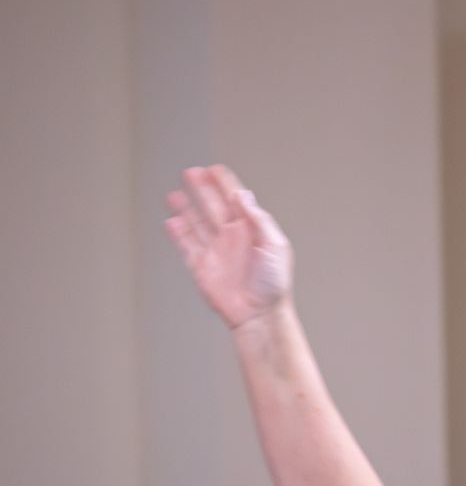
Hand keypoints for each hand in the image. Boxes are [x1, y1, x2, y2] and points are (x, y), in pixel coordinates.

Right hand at [163, 164, 293, 329]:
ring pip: (197, 223)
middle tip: (191, 173)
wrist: (260, 316)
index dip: (224, 183)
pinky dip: (178, 233)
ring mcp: (216, 251)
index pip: (235, 199)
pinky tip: (172, 221)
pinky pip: (187, 245)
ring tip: (175, 195)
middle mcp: (232, 238)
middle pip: (213, 205)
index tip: (214, 170)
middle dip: (202, 188)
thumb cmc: (273, 286)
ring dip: (186, 208)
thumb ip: (257, 218)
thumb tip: (242, 196)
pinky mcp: (202, 267)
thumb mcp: (274, 245)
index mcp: (251, 230)